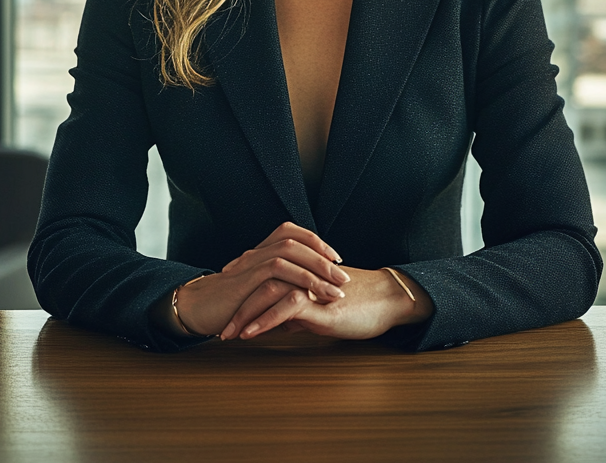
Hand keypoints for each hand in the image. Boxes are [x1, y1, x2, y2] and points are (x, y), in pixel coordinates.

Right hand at [168, 222, 349, 336]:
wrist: (197, 310)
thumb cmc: (229, 304)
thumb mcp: (259, 293)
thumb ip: (280, 288)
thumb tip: (307, 296)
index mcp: (260, 251)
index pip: (292, 233)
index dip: (316, 243)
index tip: (336, 259)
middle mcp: (256, 252)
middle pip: (296, 240)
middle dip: (323, 258)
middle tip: (344, 277)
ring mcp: (250, 263)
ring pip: (289, 254)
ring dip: (316, 271)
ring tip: (336, 291)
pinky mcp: (245, 280)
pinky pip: (277, 273)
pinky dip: (299, 283)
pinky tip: (314, 297)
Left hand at [219, 265, 432, 341]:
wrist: (388, 301)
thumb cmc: (359, 305)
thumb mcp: (321, 308)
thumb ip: (300, 311)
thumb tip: (280, 323)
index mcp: (301, 273)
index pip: (262, 276)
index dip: (239, 291)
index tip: (221, 310)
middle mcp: (302, 274)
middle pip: (258, 281)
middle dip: (234, 304)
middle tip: (216, 325)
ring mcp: (311, 286)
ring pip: (267, 291)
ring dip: (244, 313)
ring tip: (228, 333)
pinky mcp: (321, 302)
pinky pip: (286, 306)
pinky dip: (265, 320)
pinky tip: (251, 333)